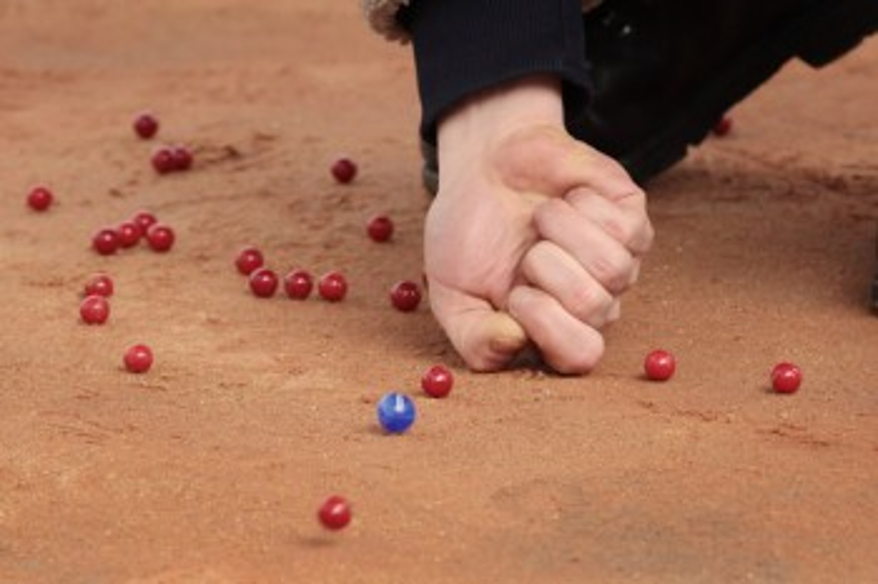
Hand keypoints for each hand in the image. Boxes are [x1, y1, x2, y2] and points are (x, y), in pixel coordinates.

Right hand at [425, 76, 652, 372]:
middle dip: (545, 267)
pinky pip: (627, 228)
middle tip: (526, 250)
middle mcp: (592, 303)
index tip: (514, 294)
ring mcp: (618, 263)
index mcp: (552, 330)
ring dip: (561, 231)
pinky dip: (583, 206)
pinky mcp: (632, 221)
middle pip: (594, 308)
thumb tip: (514, 341)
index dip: (546, 324)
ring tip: (541, 220)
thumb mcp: (452, 296)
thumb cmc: (470, 234)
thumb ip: (473, 338)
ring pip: (613, 267)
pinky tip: (567, 200)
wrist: (483, 167)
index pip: (580, 356)